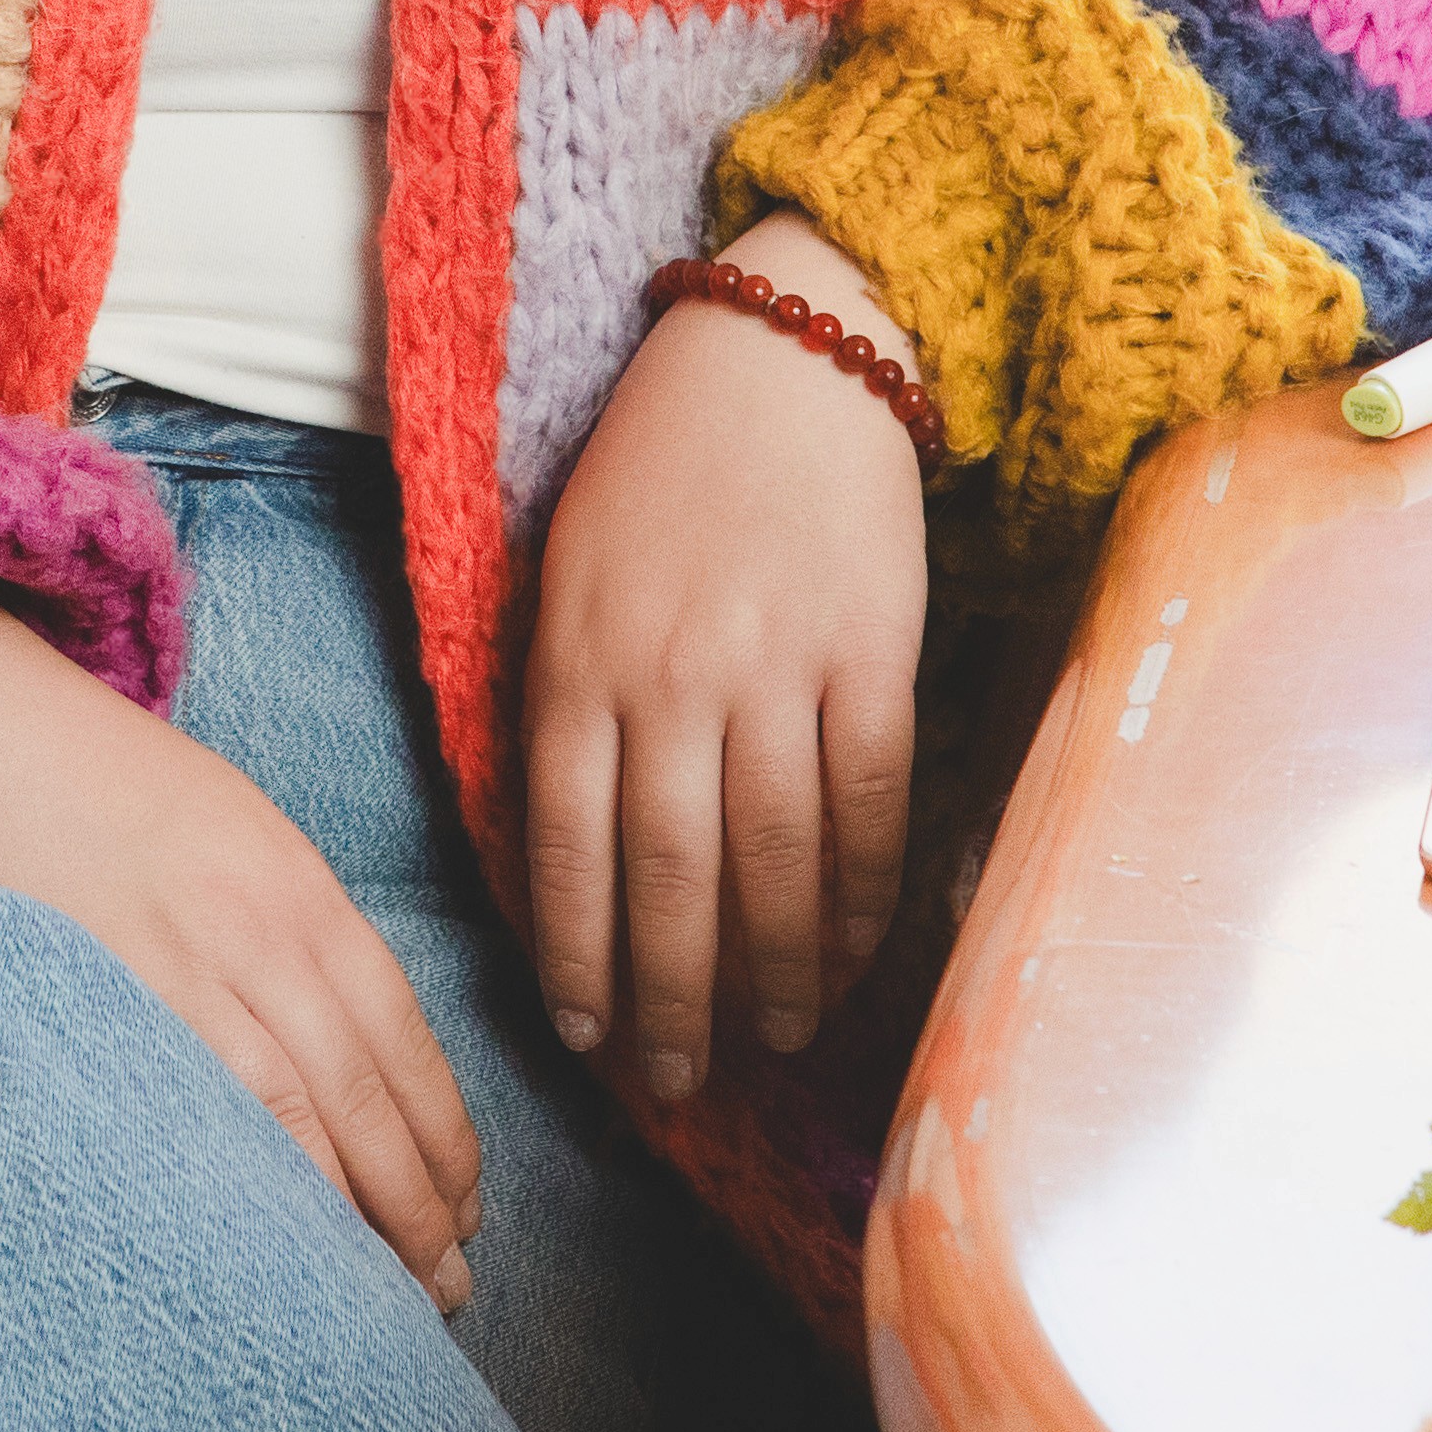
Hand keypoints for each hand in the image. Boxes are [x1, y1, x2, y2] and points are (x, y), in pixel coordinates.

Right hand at [0, 588, 484, 1307]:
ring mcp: (175, 970)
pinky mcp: (97, 1001)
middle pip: (361, 1091)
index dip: (443, 1133)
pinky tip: (265, 1240)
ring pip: (289, 1117)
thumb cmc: (106, 782)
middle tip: (448, 1284)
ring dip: (346, 1213)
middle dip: (416, 1199)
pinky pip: (188, 1112)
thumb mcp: (237, 828)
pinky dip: (240, 1182)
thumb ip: (299, 925)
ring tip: (378, 1290)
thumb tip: (354, 1044)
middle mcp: (255, 931)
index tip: (466, 1204)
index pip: (399, 1034)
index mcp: (298, 887)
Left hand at [523, 223, 929, 1083]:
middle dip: (671, 1000)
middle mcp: (667, 676)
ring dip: (773, 972)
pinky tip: (851, 954)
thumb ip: (561, 701)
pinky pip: (866, 806)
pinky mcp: (869, 654)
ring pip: (771, 863)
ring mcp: (773, 668)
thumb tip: (564, 854)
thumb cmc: (659, 466)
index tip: (586, 1036)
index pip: (563, 848)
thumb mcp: (566, 572)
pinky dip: (860, 897)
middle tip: (678, 1080)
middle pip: (668, 882)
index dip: (578, 958)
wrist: (784, 351)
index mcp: (574, 660)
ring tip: (772, 1039)